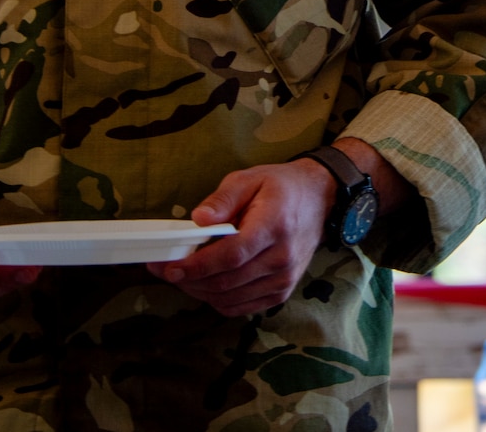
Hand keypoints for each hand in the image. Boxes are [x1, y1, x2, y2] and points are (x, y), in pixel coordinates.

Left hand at [148, 161, 333, 315]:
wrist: (320, 201)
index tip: (171, 267)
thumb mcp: (249, 178)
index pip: (232, 255)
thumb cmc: (281, 188)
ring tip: (182, 276)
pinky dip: (217, 300)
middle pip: (227, 281)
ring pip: (230, 298)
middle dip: (190, 280)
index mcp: (275, 225)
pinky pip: (241, 307)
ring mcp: (284, 278)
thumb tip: (198, 219)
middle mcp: (282, 258)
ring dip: (200, 291)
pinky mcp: (281, 291)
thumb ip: (223, 199)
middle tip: (165, 270)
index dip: (198, 266)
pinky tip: (205, 284)